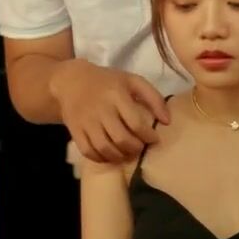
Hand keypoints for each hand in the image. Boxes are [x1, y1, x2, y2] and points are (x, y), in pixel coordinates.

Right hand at [51, 59, 169, 162]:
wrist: (71, 82)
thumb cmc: (107, 82)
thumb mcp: (132, 81)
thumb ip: (153, 98)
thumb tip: (167, 121)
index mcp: (116, 95)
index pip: (136, 123)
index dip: (148, 136)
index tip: (154, 139)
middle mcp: (101, 110)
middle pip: (121, 139)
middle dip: (135, 148)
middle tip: (140, 147)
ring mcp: (86, 122)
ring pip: (105, 148)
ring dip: (120, 156)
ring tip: (127, 153)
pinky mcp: (75, 131)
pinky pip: (88, 151)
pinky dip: (101, 158)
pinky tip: (109, 155)